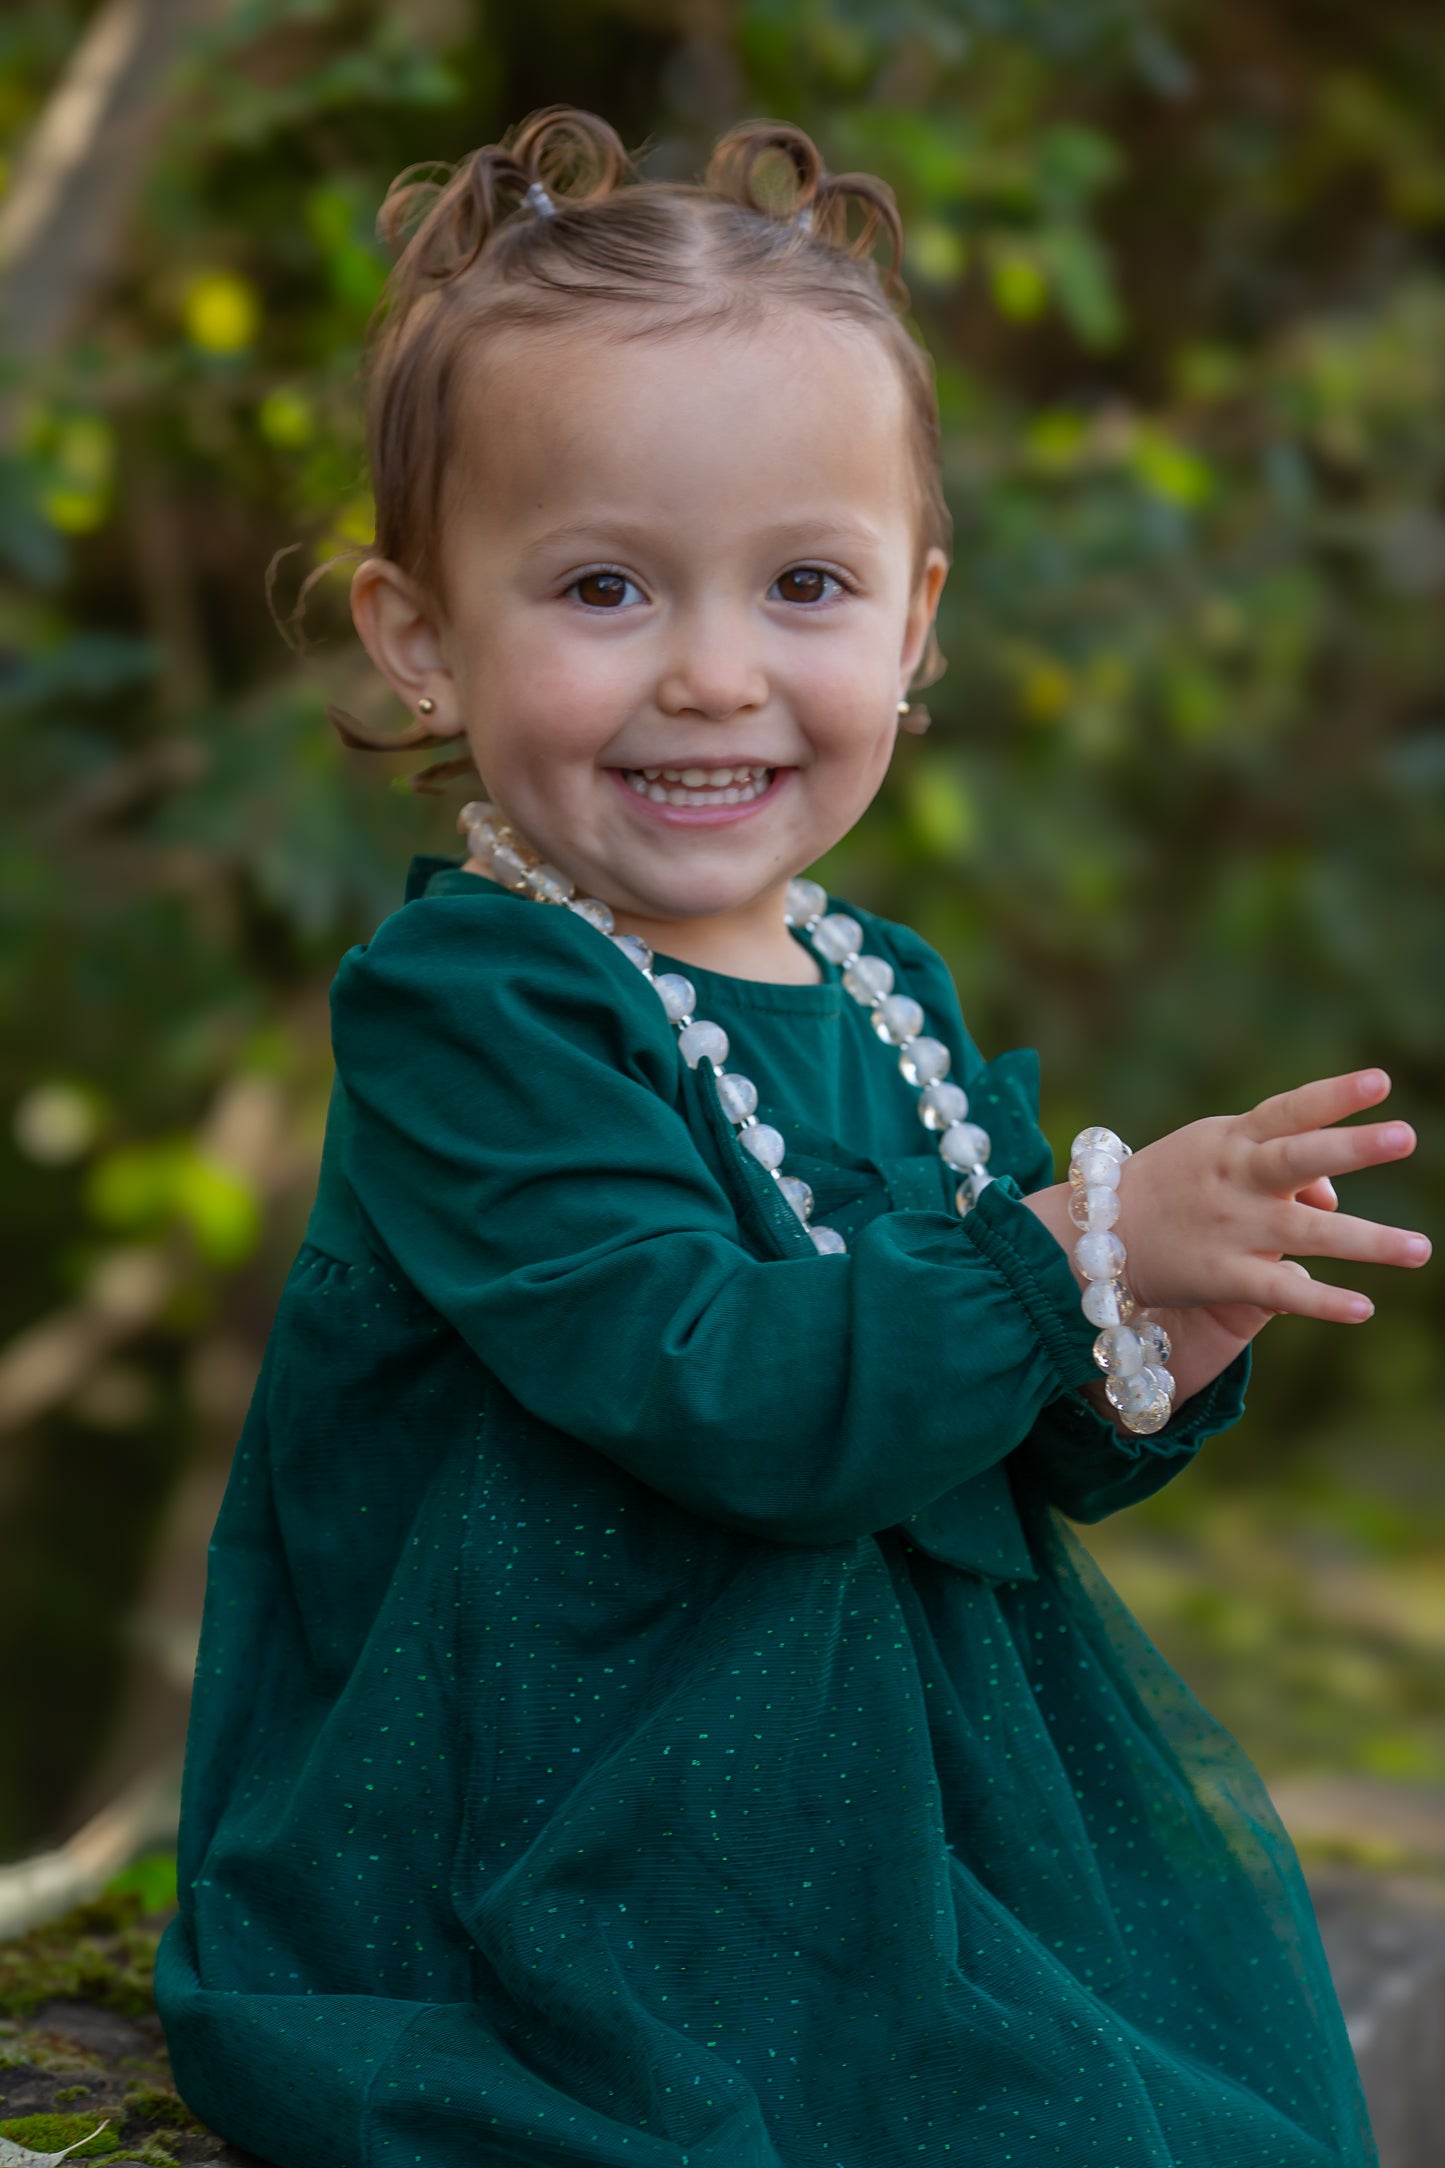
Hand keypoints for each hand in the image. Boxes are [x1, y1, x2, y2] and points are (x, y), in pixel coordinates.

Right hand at [1118, 1068, 1428, 1319]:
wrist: (1098, 1234)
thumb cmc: (1174, 1183)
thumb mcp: (1219, 1152)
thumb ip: (1282, 1159)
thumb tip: (1336, 1199)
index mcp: (1235, 1141)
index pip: (1290, 1111)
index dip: (1333, 1095)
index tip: (1381, 1081)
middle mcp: (1237, 1180)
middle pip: (1298, 1159)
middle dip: (1351, 1147)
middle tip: (1406, 1136)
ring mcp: (1231, 1229)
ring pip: (1307, 1234)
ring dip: (1366, 1241)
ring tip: (1422, 1248)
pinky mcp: (1223, 1276)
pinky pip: (1280, 1291)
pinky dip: (1321, 1300)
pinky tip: (1363, 1308)